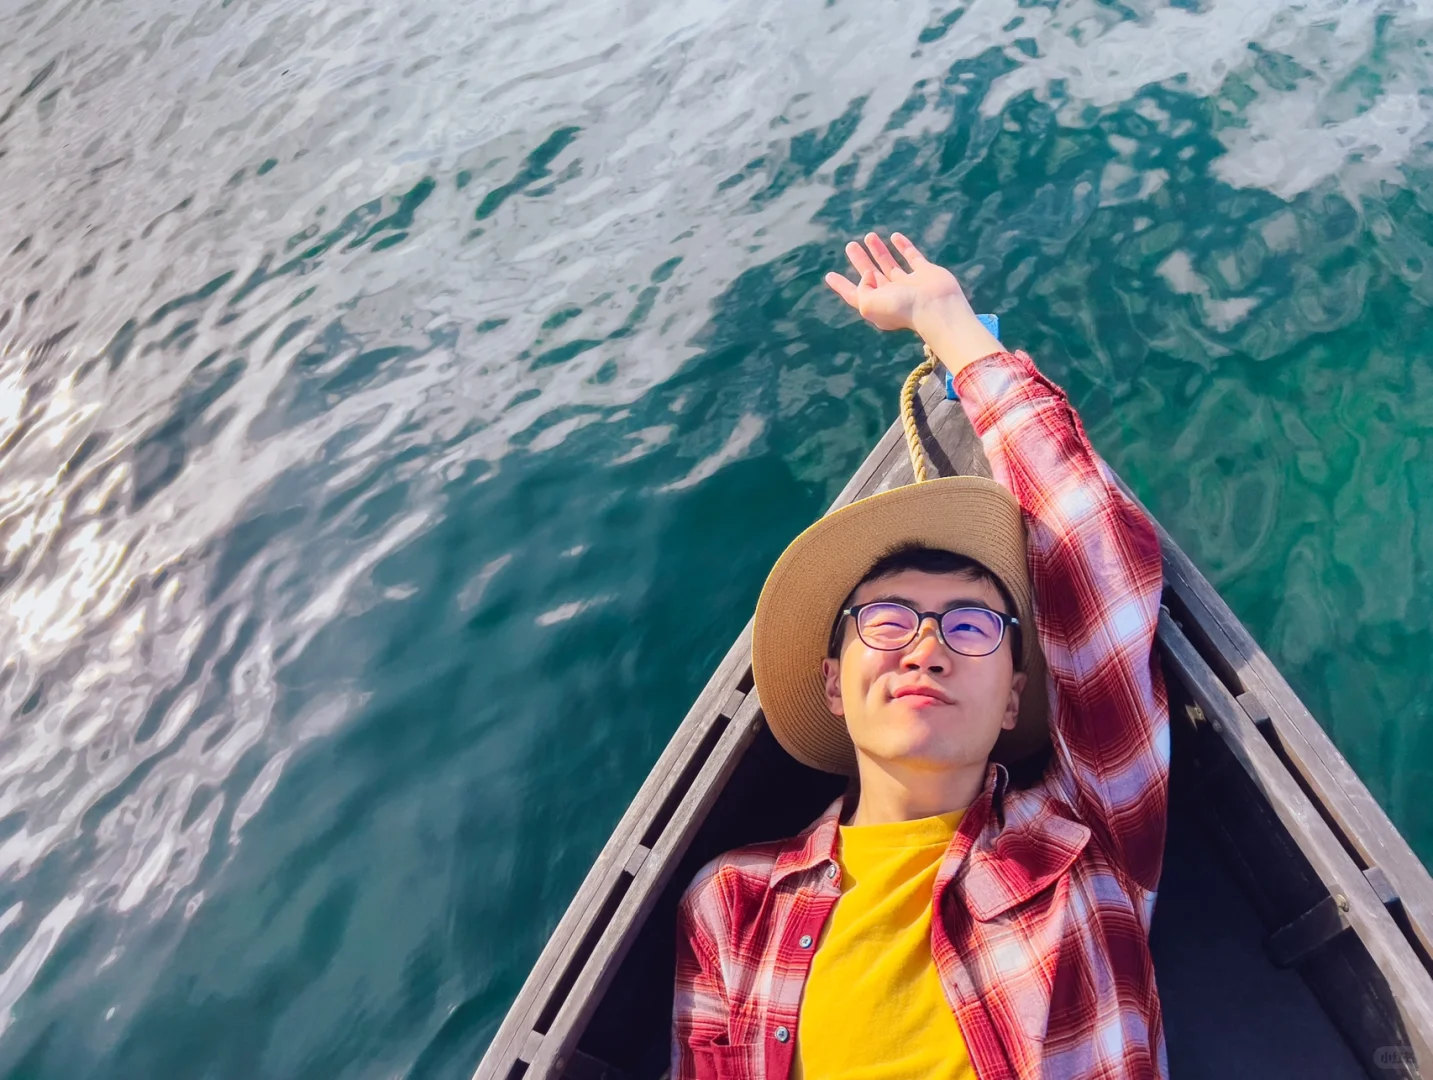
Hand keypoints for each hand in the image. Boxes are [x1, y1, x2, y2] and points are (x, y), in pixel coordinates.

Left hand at [824, 231, 1002, 373]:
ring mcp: (909, 284)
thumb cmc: (902, 309)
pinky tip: (894, 236)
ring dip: (878, 251)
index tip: (829, 275)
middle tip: (850, 246)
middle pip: (871, 276)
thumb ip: (861, 289)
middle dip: (860, 261)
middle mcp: (892, 295)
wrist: (936, 307)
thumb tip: (867, 274)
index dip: (841, 285)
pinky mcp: (925, 273)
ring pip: (889, 264)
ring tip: (869, 236)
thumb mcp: (869, 304)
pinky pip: (912, 256)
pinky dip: (903, 246)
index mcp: (877, 306)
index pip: (855, 294)